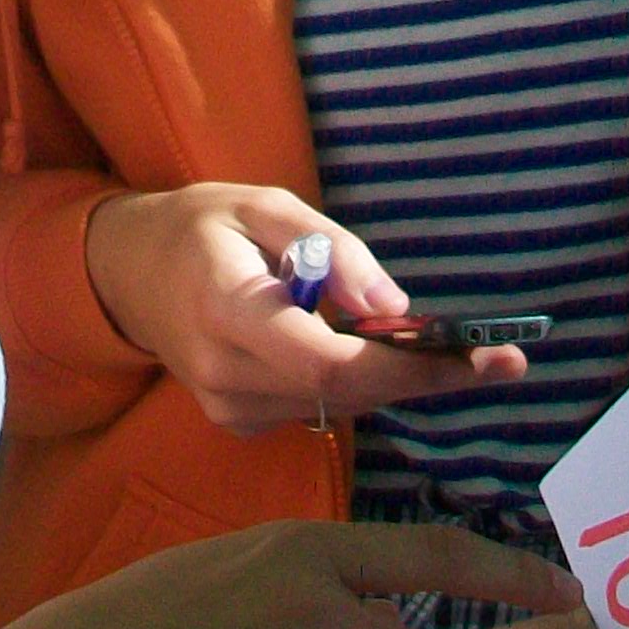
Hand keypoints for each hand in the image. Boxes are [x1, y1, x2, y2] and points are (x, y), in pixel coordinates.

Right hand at [83, 183, 530, 432]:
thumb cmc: (202, 227)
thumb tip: (398, 311)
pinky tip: (367, 351)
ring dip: (395, 379)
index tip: (488, 358)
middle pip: (349, 393)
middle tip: (500, 356)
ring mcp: (228, 408)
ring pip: (340, 406)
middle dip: (427, 375)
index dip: (414, 368)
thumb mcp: (265, 205)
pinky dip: (356, 384)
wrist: (128, 274)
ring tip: (443, 348)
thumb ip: (332, 251)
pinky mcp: (237, 423)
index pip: (332, 363)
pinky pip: (318, 409)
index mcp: (227, 309)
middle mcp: (225, 374)